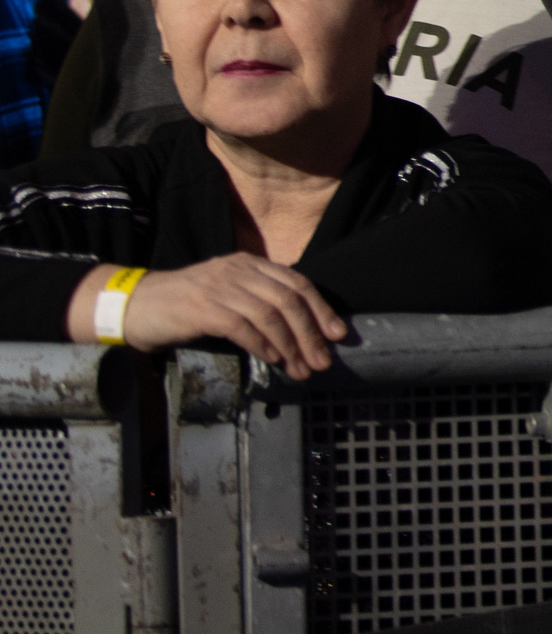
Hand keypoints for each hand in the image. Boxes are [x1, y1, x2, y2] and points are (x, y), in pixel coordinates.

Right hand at [74, 255, 346, 379]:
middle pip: (289, 300)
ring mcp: (219, 287)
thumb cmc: (183, 305)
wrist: (133, 306)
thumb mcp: (228, 293)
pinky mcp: (201, 307)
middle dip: (311, 333)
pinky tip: (273, 360)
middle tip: (322, 361)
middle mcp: (238, 270)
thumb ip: (259, 302)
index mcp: (249, 264)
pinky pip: (243, 326)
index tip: (337, 335)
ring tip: (301, 369)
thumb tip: (300, 331)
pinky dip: (263, 345)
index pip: (297, 283)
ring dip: (291, 345)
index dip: (320, 310)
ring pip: (270, 314)